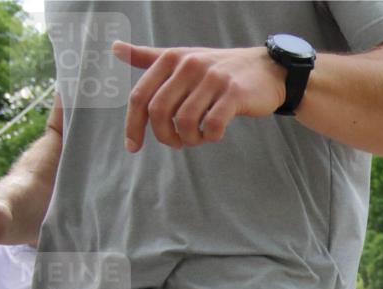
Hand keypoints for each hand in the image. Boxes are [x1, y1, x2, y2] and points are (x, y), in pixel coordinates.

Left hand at [113, 40, 286, 150]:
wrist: (268, 70)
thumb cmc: (221, 69)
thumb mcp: (183, 59)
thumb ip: (149, 57)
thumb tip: (114, 48)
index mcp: (171, 59)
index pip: (140, 96)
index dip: (133, 125)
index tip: (133, 146)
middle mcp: (189, 66)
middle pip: (159, 111)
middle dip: (164, 136)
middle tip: (176, 143)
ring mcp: (213, 79)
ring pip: (184, 121)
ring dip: (188, 139)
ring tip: (198, 138)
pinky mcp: (235, 94)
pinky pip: (213, 125)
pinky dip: (210, 137)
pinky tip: (214, 135)